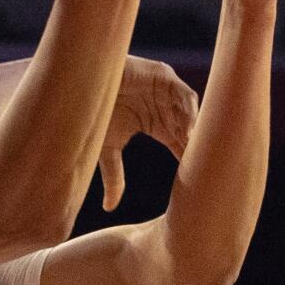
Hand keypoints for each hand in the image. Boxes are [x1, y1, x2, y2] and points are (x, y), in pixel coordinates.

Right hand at [98, 57, 198, 210]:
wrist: (82, 84)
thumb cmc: (93, 114)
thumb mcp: (107, 150)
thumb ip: (114, 176)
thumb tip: (109, 208)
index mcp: (155, 124)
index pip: (178, 143)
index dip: (186, 157)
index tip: (195, 177)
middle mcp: (163, 108)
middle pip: (187, 128)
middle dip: (194, 144)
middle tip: (203, 164)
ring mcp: (165, 91)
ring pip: (188, 111)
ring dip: (193, 128)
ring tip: (194, 148)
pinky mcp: (163, 76)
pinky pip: (184, 93)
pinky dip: (189, 110)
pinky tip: (188, 128)